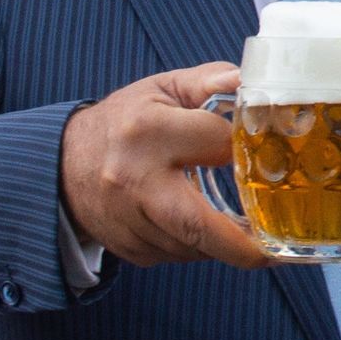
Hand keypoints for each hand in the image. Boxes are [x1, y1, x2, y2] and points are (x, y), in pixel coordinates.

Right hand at [59, 65, 267, 270]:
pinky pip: (176, 256)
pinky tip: (200, 225)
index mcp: (148, 131)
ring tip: (240, 226)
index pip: (218, 144)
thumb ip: (210, 82)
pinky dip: (197, 246)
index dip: (246, 148)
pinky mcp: (129, 248)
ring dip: (222, 239)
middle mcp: (134, 180)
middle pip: (199, 226)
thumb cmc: (124, 121)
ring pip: (193, 247)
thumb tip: (255, 84)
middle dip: (246, 246)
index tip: (266, 154)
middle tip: (277, 248)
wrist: (63, 162)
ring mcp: (127, 220)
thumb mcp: (163, 89)